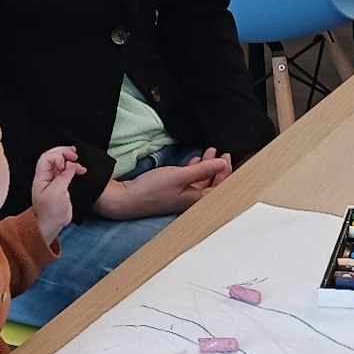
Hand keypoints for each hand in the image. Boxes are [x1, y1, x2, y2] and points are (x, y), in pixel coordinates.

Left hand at [31, 146, 83, 243]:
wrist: (50, 224)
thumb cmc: (50, 212)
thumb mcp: (57, 193)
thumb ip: (63, 177)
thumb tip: (70, 165)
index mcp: (41, 177)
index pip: (47, 158)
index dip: (58, 157)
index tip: (66, 164)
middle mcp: (46, 176)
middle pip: (52, 156)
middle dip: (63, 152)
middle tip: (74, 154)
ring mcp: (53, 180)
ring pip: (60, 163)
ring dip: (70, 160)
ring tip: (78, 163)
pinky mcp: (60, 185)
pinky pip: (65, 171)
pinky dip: (73, 168)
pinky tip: (80, 170)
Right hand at [94, 150, 231, 219]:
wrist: (126, 198)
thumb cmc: (152, 190)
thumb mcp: (180, 176)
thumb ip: (203, 169)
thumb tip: (222, 164)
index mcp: (197, 201)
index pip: (220, 188)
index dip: (226, 173)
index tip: (227, 157)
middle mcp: (191, 201)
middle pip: (212, 184)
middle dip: (218, 168)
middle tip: (223, 153)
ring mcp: (181, 196)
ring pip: (200, 180)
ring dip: (206, 166)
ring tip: (210, 151)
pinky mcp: (172, 191)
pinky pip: (189, 180)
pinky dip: (194, 169)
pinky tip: (195, 160)